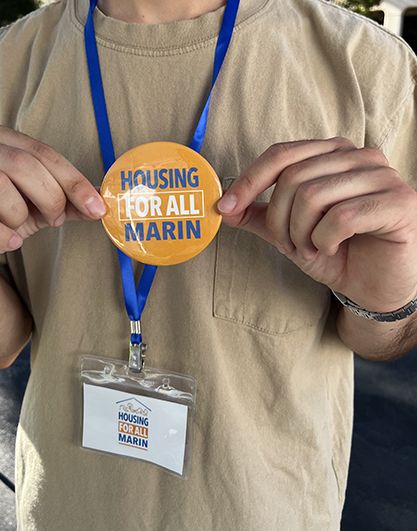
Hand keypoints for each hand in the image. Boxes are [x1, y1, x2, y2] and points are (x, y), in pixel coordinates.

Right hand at [0, 117, 105, 280]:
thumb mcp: (31, 208)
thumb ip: (62, 200)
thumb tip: (100, 202)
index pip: (37, 150)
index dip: (72, 180)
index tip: (97, 206)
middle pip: (19, 163)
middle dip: (49, 197)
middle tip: (57, 220)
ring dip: (18, 216)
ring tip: (18, 231)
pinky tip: (5, 243)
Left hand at [218, 138, 416, 312]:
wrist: (375, 286)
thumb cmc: (336, 253)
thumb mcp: (289, 233)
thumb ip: (259, 215)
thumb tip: (223, 206)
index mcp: (333, 153)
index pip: (281, 155)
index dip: (248, 181)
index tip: (225, 208)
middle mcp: (360, 156)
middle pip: (292, 178)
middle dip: (279, 221)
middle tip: (291, 245)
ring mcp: (383, 176)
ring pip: (313, 196)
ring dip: (301, 234)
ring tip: (312, 249)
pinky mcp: (400, 202)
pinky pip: (342, 217)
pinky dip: (325, 241)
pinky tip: (333, 249)